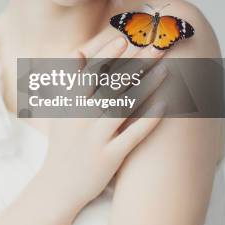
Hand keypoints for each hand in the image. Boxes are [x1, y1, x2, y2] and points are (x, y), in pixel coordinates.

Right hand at [40, 34, 168, 212]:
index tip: (125, 39)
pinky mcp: (109, 156)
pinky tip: (165, 104)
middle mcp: (82, 116)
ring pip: (125, 106)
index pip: (91, 71)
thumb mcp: (60, 108)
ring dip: (148, 85)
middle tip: (157, 46)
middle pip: (113, 83)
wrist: (58, 185)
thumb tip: (79, 52)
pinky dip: (149, 119)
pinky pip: (133, 135)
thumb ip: (69, 80)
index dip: (107, 54)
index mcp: (70, 102)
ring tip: (166, 70)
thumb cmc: (64, 141)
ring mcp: (96, 136)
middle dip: (137, 62)